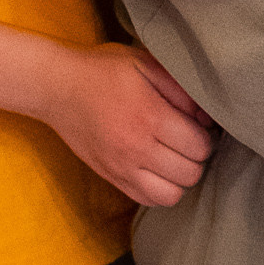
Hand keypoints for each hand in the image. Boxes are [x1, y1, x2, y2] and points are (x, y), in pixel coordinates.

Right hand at [41, 41, 215, 207]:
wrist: (56, 88)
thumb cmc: (103, 71)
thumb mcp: (146, 64)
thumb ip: (182, 90)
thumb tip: (207, 118)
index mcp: (150, 116)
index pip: (200, 146)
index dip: (205, 136)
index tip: (195, 125)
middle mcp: (136, 148)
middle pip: (190, 173)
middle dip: (196, 158)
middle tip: (186, 141)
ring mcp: (121, 167)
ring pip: (172, 195)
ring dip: (179, 178)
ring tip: (173, 158)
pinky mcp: (110, 177)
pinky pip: (147, 200)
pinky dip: (160, 190)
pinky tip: (157, 170)